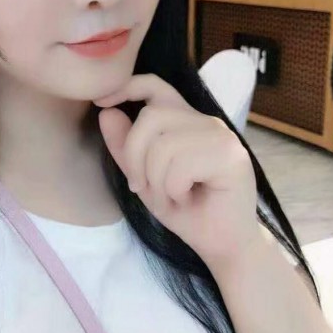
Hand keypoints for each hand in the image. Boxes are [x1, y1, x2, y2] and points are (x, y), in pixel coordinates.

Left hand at [93, 73, 261, 273]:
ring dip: (156, 180)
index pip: (156, 86)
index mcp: (186, 122)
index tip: (100, 102)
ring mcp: (221, 136)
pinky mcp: (231, 156)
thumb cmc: (188, 212)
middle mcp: (206, 122)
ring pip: (164, 143)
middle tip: (141, 187)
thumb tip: (106, 112)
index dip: (127, 87)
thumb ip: (125, 148)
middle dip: (134, 156)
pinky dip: (174, 189)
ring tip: (171, 198)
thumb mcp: (145, 180)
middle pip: (152, 116)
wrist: (224, 245)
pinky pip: (181, 164)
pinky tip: (187, 200)